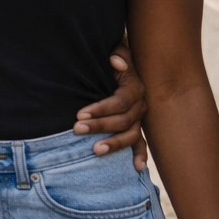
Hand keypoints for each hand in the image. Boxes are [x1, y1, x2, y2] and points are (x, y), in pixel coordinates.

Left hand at [75, 45, 147, 168]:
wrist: (115, 63)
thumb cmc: (110, 57)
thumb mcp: (115, 49)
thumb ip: (117, 54)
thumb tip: (115, 61)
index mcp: (134, 87)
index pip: (120, 102)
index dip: (101, 109)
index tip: (79, 113)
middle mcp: (140, 105)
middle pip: (123, 121)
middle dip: (99, 126)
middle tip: (76, 129)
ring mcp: (139, 119)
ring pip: (131, 135)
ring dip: (114, 144)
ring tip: (95, 150)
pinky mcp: (136, 128)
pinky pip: (141, 144)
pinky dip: (140, 156)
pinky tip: (136, 168)